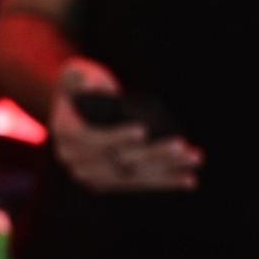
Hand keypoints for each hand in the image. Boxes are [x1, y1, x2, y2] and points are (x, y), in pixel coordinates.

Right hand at [52, 58, 200, 192]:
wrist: (79, 110)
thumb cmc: (84, 87)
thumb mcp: (77, 73)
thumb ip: (77, 77)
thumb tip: (88, 83)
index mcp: (65, 134)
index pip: (91, 139)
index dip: (116, 136)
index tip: (144, 130)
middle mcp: (74, 160)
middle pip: (117, 162)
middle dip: (152, 155)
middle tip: (180, 145)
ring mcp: (91, 175)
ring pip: (133, 176)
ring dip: (166, 171)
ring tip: (193, 159)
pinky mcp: (109, 183)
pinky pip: (139, 184)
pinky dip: (165, 182)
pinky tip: (189, 179)